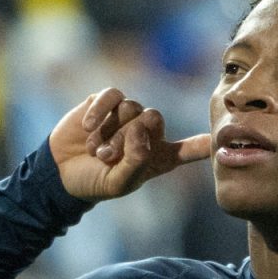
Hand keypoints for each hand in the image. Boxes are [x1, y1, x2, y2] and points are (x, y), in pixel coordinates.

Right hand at [48, 88, 211, 202]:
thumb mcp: (118, 182)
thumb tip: (141, 131)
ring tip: (95, 150)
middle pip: (154, 118)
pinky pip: (112, 96)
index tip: (215, 141)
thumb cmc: (95, 181)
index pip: (186, 149)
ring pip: (132, 108)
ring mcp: (126, 115)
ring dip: (111, 130)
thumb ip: (136, 161)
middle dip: (130, 136)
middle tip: (109, 156)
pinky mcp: (105, 102)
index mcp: (157, 157)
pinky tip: (87, 126)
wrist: (61, 172)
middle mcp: (146, 133)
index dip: (201, 145)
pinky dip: (100, 111)